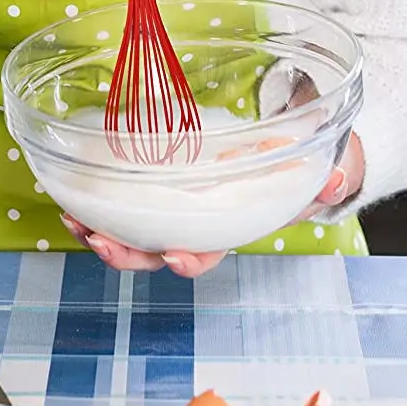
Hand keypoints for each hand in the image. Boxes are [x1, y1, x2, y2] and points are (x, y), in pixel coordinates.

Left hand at [61, 133, 365, 272]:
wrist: (274, 146)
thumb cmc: (289, 166)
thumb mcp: (311, 170)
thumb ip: (325, 177)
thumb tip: (336, 178)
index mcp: (228, 225)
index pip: (209, 250)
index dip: (192, 258)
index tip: (177, 256)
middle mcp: (192, 223)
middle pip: (154, 252)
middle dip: (126, 254)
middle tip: (101, 242)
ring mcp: (166, 206)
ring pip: (127, 232)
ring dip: (98, 232)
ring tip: (74, 221)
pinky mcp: (147, 183)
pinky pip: (116, 201)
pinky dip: (92, 202)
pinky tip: (70, 196)